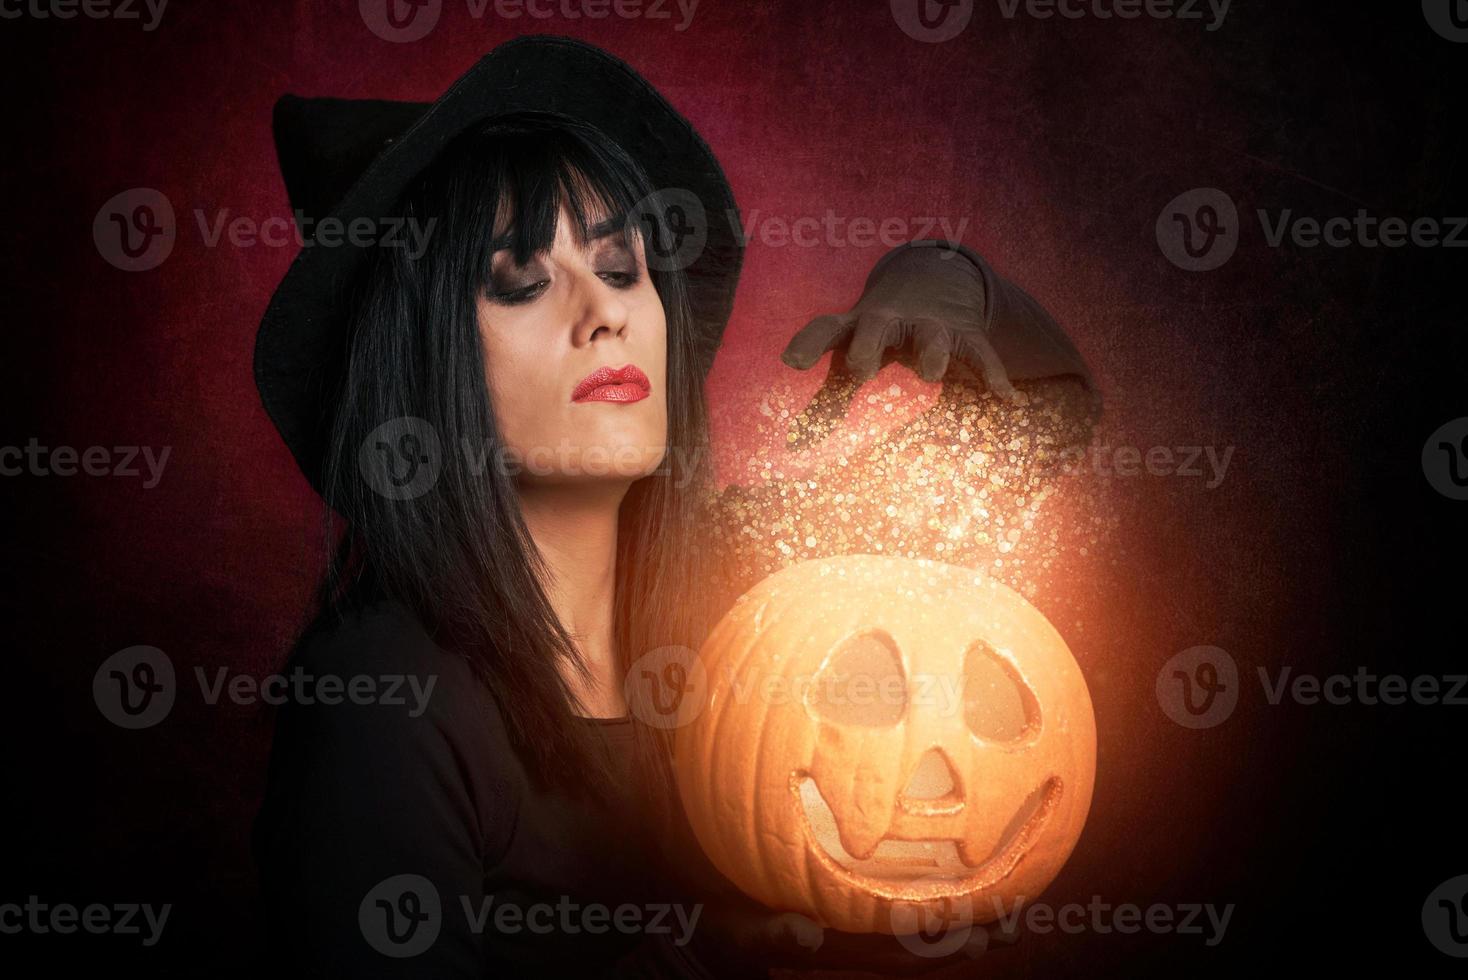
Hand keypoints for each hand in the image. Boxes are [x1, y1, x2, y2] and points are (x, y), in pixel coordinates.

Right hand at [691, 890, 1019, 976]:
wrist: (705, 939)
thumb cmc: (722, 931)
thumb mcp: (737, 933)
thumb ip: (770, 934)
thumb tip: (807, 934)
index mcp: (837, 948)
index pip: (901, 952)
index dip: (943, 944)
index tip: (984, 934)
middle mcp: (855, 945)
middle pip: (924, 948)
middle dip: (969, 938)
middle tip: (1017, 922)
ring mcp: (854, 935)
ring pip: (918, 936)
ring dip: (962, 926)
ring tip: (1008, 911)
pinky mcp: (847, 919)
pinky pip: (897, 916)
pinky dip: (931, 905)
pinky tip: (955, 884)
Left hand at [779, 241, 1097, 448]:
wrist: (931, 279)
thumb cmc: (878, 333)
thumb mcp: (853, 350)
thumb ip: (828, 396)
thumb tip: (794, 449)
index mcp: (855, 325)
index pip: (827, 329)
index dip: (809, 343)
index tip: (791, 361)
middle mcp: (890, 320)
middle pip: (875, 326)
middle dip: (867, 345)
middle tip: (859, 370)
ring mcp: (929, 324)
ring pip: (930, 334)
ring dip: (929, 351)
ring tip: (930, 372)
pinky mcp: (964, 332)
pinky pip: (980, 352)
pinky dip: (993, 373)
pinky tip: (1007, 398)